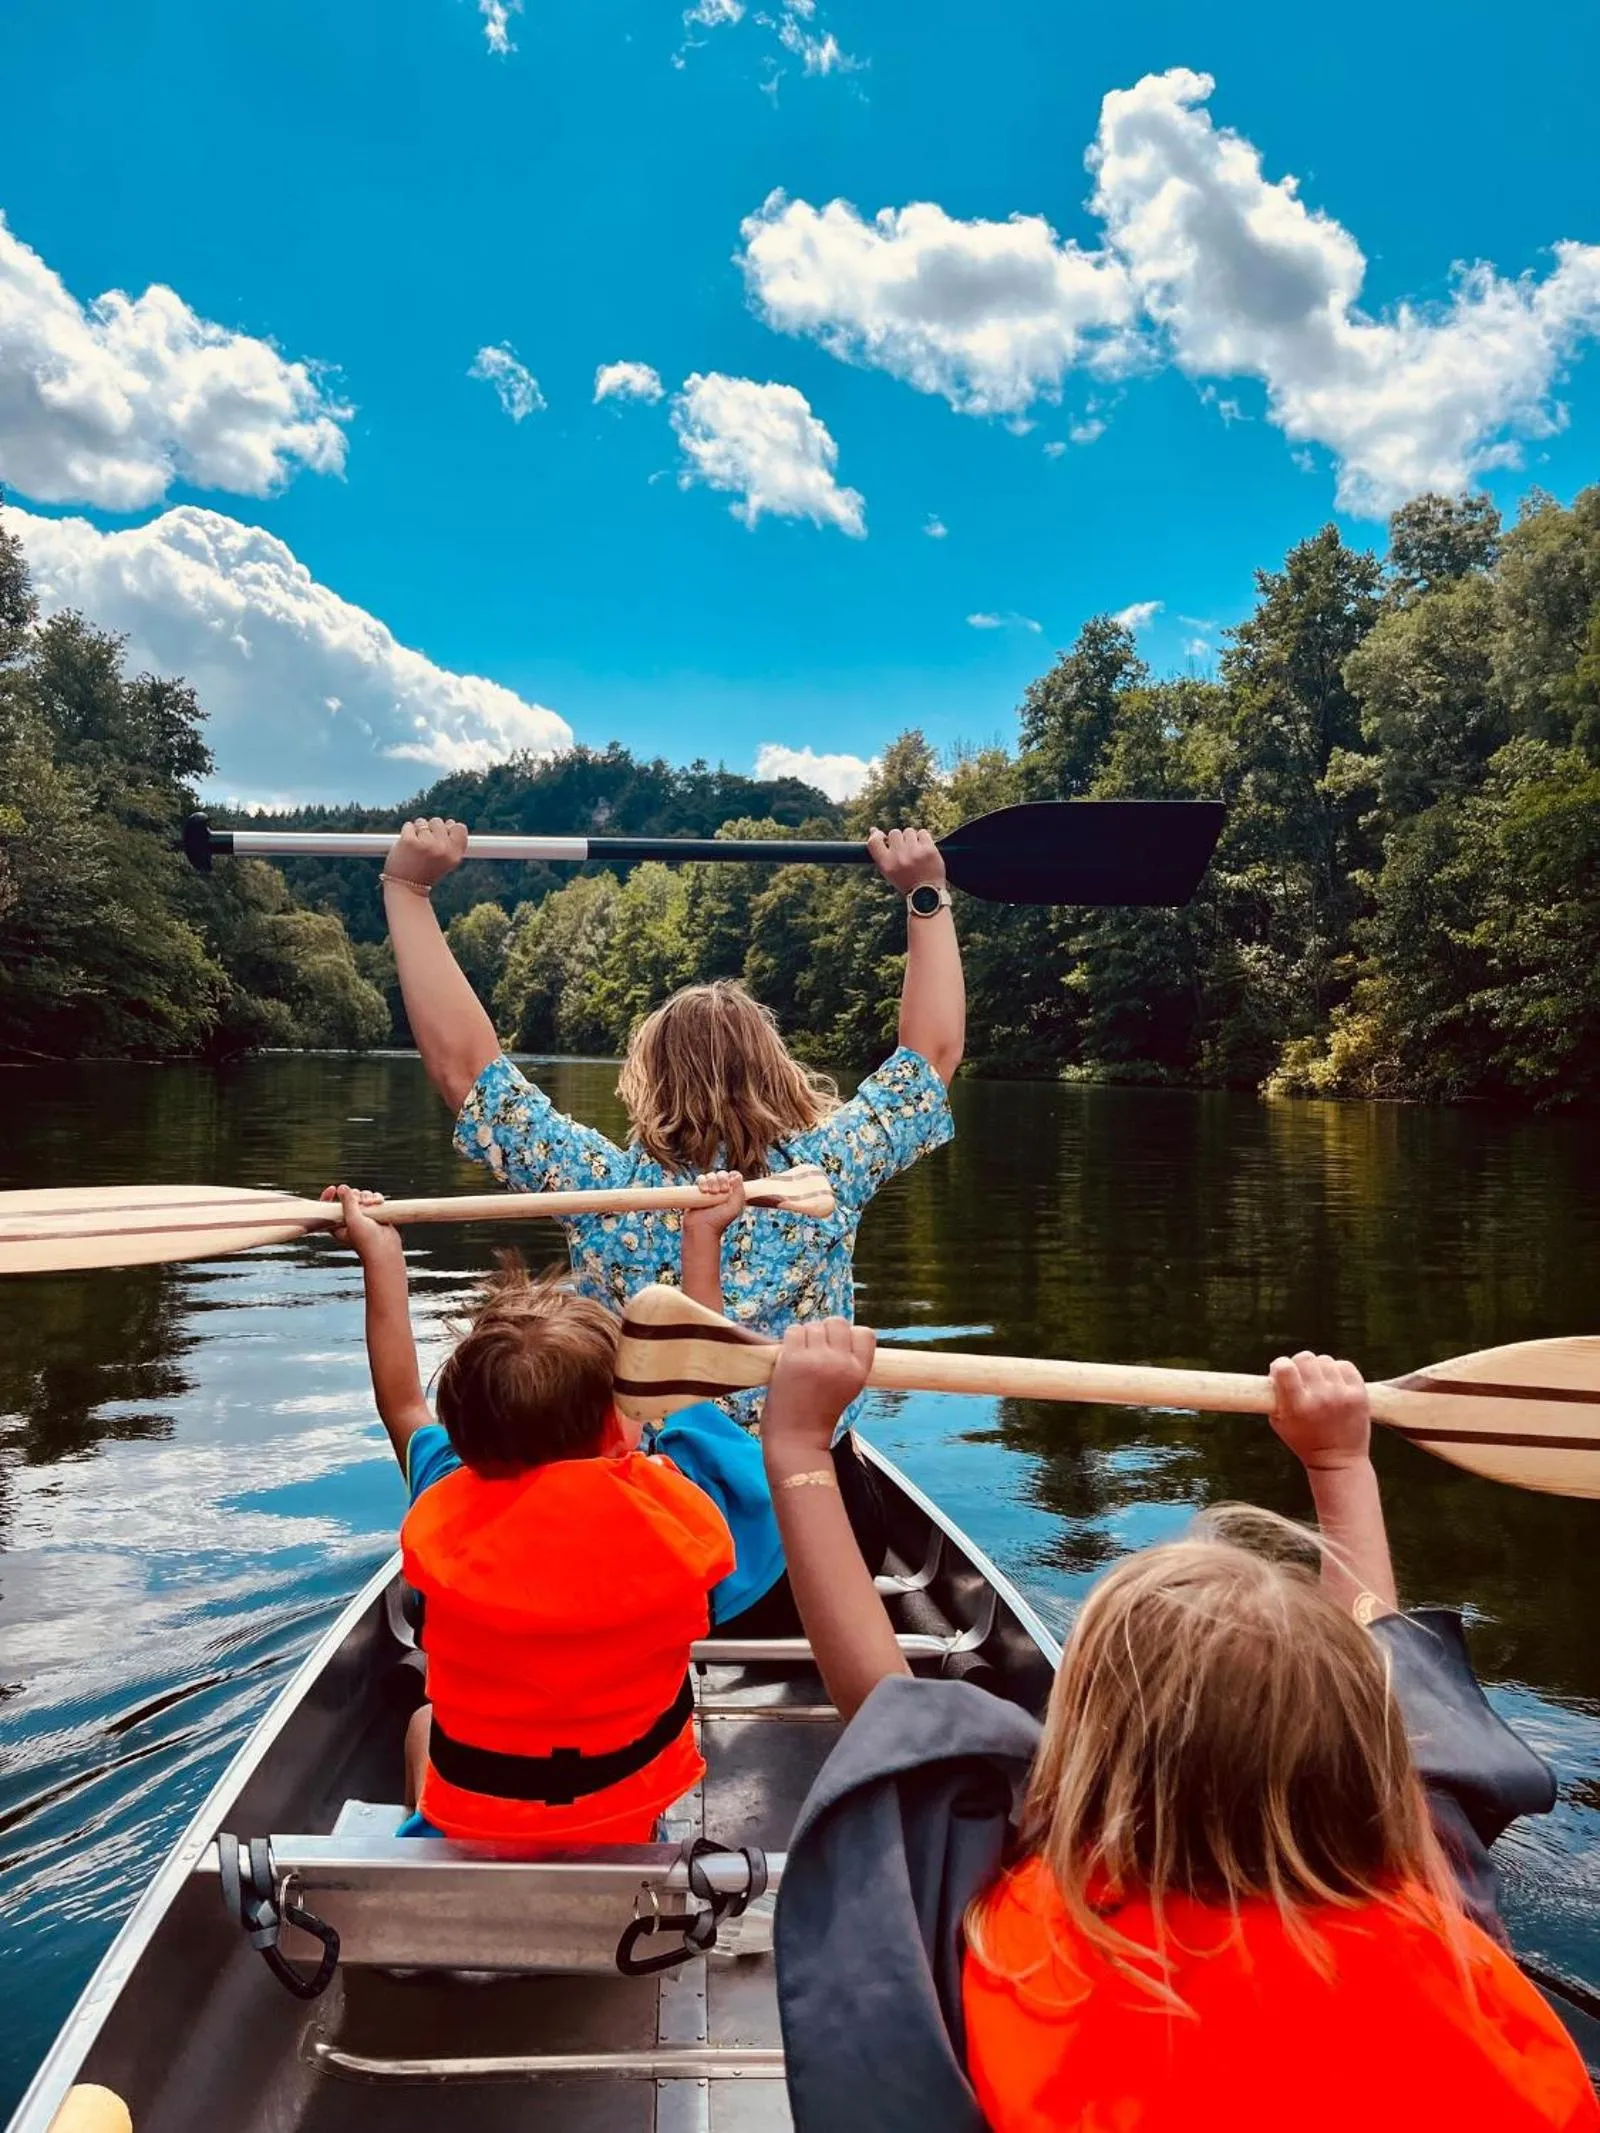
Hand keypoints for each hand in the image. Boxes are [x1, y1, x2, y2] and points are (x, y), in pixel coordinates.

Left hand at [320, 1184, 401, 1262]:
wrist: (385, 1250)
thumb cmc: (366, 1240)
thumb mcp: (353, 1219)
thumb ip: (347, 1202)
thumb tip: (342, 1187)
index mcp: (337, 1223)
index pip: (328, 1206)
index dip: (329, 1196)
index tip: (333, 1188)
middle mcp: (349, 1219)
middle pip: (348, 1198)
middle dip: (355, 1195)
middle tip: (361, 1202)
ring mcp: (362, 1216)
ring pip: (362, 1197)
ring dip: (367, 1196)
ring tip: (372, 1203)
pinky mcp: (375, 1215)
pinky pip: (373, 1199)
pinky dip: (376, 1198)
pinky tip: (379, 1202)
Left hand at [384, 816, 467, 888]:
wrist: (407, 888)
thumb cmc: (426, 872)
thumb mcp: (446, 861)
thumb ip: (451, 843)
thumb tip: (451, 822)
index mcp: (454, 855)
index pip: (459, 828)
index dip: (449, 829)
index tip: (441, 838)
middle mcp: (442, 849)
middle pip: (438, 822)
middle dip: (431, 829)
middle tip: (426, 847)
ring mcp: (425, 844)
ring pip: (422, 822)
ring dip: (417, 831)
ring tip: (416, 847)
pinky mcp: (408, 841)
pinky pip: (409, 826)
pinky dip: (406, 833)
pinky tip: (407, 846)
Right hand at [684, 1170, 745, 1238]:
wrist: (702, 1228)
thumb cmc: (720, 1221)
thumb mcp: (735, 1207)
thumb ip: (740, 1191)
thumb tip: (736, 1175)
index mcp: (732, 1193)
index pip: (733, 1176)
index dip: (731, 1177)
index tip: (729, 1186)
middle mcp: (721, 1190)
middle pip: (721, 1174)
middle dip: (721, 1179)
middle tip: (719, 1191)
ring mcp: (709, 1190)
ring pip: (710, 1175)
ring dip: (711, 1180)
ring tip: (709, 1192)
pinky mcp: (697, 1191)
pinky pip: (700, 1179)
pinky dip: (702, 1181)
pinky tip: (703, 1190)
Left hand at [763, 1318, 876, 1469]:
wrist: (797, 1439)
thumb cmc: (819, 1415)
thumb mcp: (847, 1389)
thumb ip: (847, 1363)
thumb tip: (835, 1333)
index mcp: (859, 1372)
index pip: (865, 1333)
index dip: (850, 1336)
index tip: (838, 1348)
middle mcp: (842, 1362)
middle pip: (838, 1322)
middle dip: (826, 1331)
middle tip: (816, 1350)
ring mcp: (817, 1359)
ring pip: (814, 1325)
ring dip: (806, 1337)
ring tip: (801, 1357)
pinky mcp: (793, 1359)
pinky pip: (794, 1330)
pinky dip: (790, 1339)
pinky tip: (789, 1356)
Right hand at [867, 825, 944, 894]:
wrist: (927, 894)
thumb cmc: (906, 881)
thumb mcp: (888, 871)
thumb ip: (881, 852)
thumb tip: (873, 829)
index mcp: (886, 864)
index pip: (874, 841)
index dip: (876, 835)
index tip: (881, 835)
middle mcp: (898, 857)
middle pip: (894, 833)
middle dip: (899, 839)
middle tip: (905, 851)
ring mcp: (914, 852)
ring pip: (909, 831)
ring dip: (912, 839)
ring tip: (915, 852)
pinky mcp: (929, 850)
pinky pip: (923, 833)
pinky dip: (923, 839)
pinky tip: (924, 850)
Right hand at [1268, 1351, 1371, 1474]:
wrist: (1338, 1461)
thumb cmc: (1304, 1441)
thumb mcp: (1280, 1422)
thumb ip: (1275, 1396)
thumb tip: (1277, 1369)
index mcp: (1297, 1406)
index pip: (1284, 1367)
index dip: (1279, 1365)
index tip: (1280, 1372)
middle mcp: (1320, 1398)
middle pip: (1305, 1358)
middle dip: (1299, 1364)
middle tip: (1301, 1377)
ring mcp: (1342, 1395)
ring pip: (1325, 1360)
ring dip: (1319, 1368)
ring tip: (1319, 1383)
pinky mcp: (1359, 1394)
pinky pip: (1345, 1366)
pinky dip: (1338, 1370)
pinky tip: (1335, 1383)